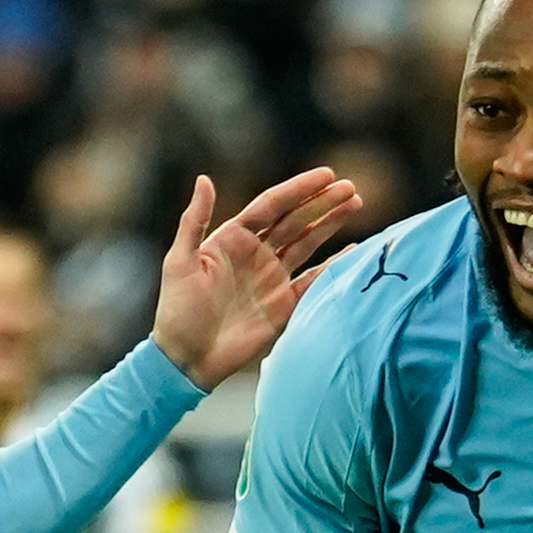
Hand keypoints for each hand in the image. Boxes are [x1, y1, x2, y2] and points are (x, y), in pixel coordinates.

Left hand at [148, 169, 366, 390]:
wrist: (187, 358)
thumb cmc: (177, 310)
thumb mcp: (180, 261)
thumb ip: (194, 220)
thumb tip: (204, 178)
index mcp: (232, 239)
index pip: (272, 205)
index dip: (299, 189)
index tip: (327, 174)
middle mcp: (256, 254)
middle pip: (295, 220)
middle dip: (323, 203)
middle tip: (351, 188)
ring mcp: (271, 278)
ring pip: (307, 243)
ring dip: (330, 224)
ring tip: (354, 204)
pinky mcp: (283, 305)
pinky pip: (313, 280)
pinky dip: (333, 266)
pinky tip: (353, 249)